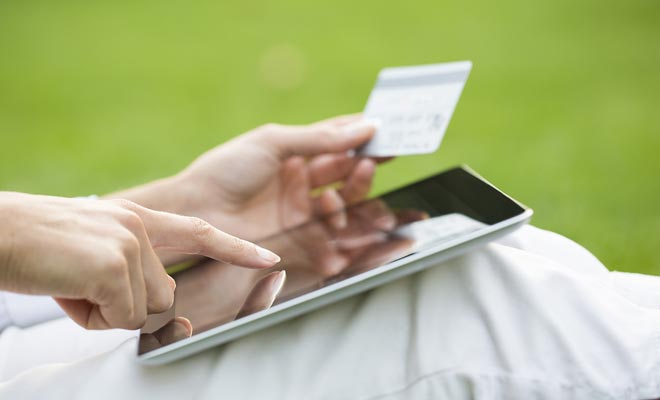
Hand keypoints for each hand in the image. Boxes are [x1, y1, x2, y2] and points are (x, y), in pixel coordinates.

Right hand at [0, 192, 279, 329]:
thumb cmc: (38, 249)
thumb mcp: (93, 252)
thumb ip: (132, 272)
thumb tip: (167, 313)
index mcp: (137, 219)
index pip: (200, 233)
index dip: (236, 249)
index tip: (267, 260)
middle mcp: (140, 227)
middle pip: (164, 297)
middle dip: (126, 307)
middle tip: (82, 286)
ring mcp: (131, 244)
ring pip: (144, 311)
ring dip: (106, 313)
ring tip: (71, 284)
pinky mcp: (115, 265)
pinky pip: (122, 319)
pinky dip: (92, 318)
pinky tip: (67, 290)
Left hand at [113, 115, 379, 242]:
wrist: (197, 212)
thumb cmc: (227, 169)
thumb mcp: (274, 142)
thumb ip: (320, 138)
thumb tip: (365, 127)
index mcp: (290, 151)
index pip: (334, 139)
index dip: (359, 135)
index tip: (387, 129)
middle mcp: (298, 179)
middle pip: (343, 170)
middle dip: (364, 164)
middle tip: (381, 156)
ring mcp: (298, 208)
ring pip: (342, 199)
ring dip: (357, 190)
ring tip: (364, 174)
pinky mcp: (297, 235)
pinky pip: (330, 229)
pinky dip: (343, 222)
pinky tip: (341, 214)